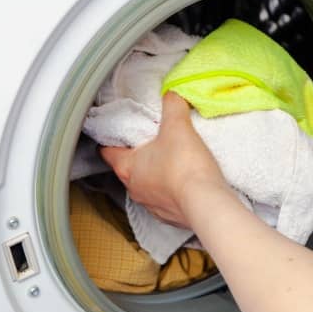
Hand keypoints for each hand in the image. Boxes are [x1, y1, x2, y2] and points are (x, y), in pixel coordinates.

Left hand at [100, 91, 230, 227]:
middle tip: (153, 144)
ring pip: (147, 187)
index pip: (106, 152)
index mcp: (127, 167)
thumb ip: (172, 105)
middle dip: (138, 158)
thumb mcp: (178, 126)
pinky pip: (167, 202)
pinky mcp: (171, 217)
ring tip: (173, 164)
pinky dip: (173, 192)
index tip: (116, 135)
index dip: (110, 141)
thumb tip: (171, 94)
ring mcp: (152, 206)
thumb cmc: (185, 167)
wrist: (206, 203)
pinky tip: (186, 183)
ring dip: (156, 177)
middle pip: (128, 170)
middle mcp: (135, 189)